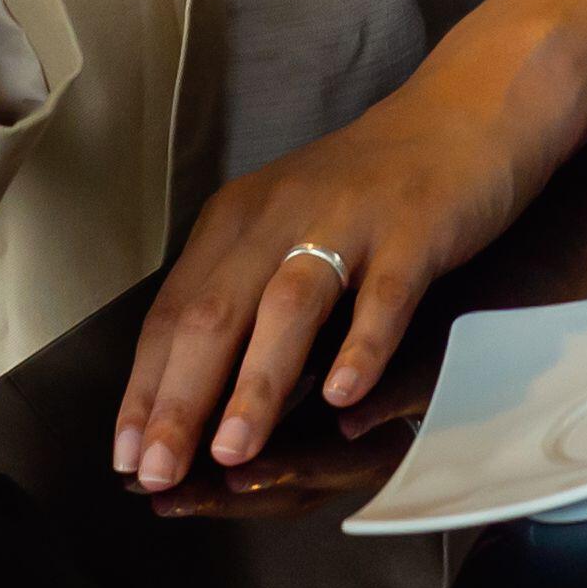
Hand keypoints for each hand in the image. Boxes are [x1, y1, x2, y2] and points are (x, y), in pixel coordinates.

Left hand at [113, 92, 540, 490]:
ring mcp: (347, 222)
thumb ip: (244, 296)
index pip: (172, 313)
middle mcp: (278, 217)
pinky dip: (360, 347)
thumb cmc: (366, 189)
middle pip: (215, 315)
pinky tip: (344, 399)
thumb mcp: (285, 230)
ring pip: (288, 308)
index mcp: (236, 222)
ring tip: (233, 451)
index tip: (125, 458)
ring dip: (257, 384)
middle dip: (180, 401)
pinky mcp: (413, 231)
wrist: (461, 114)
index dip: (146, 389)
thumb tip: (192, 392)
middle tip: (157, 473)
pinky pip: (383, 295)